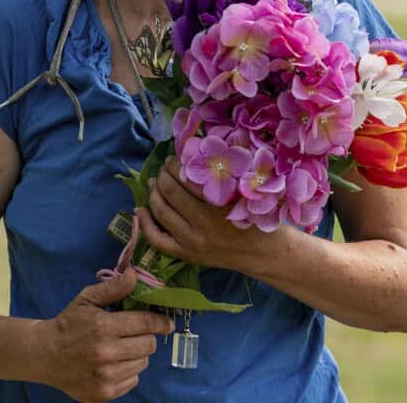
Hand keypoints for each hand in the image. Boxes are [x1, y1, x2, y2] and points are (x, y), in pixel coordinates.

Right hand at [39, 268, 172, 402]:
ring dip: (137, 355)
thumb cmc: (68, 324)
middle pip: (148, 345)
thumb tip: (135, 274)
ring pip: (142, 363)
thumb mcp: (87, 299)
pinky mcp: (104, 393)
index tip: (167, 323)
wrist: (45, 355)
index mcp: (103, 327)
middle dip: (146, 337)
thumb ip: (113, 288)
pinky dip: (128, 372)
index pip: (146, 324)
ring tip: (121, 349)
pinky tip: (113, 364)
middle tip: (135, 334)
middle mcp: (106, 353)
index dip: (161, 322)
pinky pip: (132, 380)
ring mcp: (105, 376)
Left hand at [136, 156, 282, 271]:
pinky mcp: (187, 255)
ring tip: (154, 182)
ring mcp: (193, 242)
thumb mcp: (247, 193)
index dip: (179, 163)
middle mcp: (204, 224)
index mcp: (221, 205)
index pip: (189, 177)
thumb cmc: (259, 218)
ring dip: (154, 192)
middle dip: (164, 174)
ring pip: (161, 212)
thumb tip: (198, 151)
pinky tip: (140, 210)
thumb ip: (225, 175)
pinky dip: (145, 224)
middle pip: (171, 192)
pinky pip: (157, 240)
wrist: (265, 254)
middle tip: (165, 166)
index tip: (179, 156)